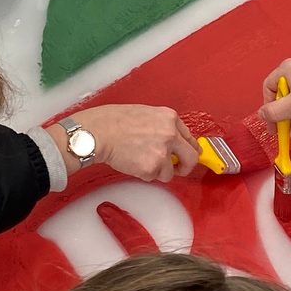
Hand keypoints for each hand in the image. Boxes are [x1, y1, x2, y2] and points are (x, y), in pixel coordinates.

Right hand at [49, 106, 194, 183]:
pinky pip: (154, 177)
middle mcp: (170, 134)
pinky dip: (145, 174)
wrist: (98, 132)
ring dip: (158, 171)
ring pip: (170, 172)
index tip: (186, 155)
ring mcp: (162, 152)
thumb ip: (162, 126)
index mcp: (169, 118)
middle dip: (185, 166)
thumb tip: (171, 140)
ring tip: (140, 160)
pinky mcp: (152, 168)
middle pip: (192, 158)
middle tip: (177, 169)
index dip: (188, 149)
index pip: (190, 137)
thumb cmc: (112, 121)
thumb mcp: (144, 114)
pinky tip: (133, 162)